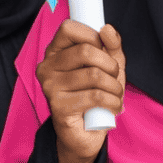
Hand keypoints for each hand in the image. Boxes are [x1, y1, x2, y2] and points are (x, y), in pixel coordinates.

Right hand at [36, 20, 125, 162]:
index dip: (92, 36)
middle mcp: (46, 67)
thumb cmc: (95, 96)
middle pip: (86, 51)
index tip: (103, 51)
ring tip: (115, 95)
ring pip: (94, 75)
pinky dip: (113, 101)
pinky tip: (113, 107)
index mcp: (54, 53)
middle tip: (115, 77)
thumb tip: (106, 29)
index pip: (69, 28)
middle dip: (110, 65)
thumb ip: (111, 46)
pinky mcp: (58, 106)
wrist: (86, 134)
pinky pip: (95, 96)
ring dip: (115, 87)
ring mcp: (50, 87)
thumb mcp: (108, 67)